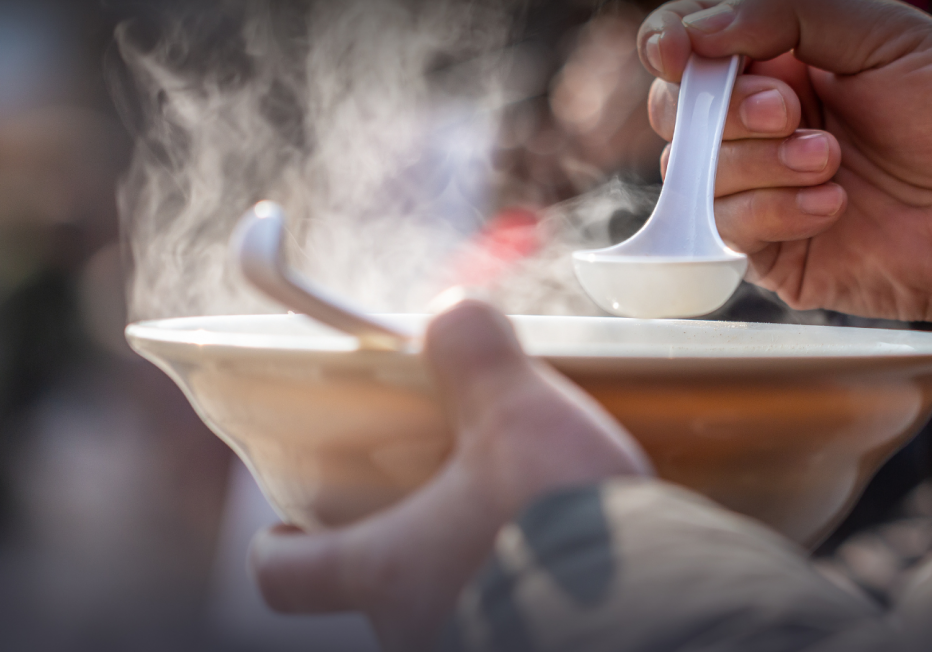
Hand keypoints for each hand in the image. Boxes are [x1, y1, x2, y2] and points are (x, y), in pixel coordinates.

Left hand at [248, 301, 650, 650]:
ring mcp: (474, 647)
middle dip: (399, 536)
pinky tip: (569, 549)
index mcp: (386, 573)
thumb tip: (452, 313)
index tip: (284, 526)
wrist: (654, 615)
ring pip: (445, 604)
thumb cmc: (559, 521)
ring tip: (521, 511)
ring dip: (468, 560)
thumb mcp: (515, 414)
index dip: (277, 548)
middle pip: (375, 587)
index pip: (285, 578)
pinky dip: (522, 584)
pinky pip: (509, 619)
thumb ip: (473, 352)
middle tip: (438, 487)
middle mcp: (419, 632)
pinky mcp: (535, 649)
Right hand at [639, 0, 931, 324]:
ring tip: (829, 162)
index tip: (679, 51)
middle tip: (789, 112)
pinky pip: (724, 227)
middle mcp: (753, 125)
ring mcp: (752, 186)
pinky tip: (831, 205)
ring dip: (761, 165)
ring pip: (692, 171)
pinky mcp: (762, 247)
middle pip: (675, 110)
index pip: (688, 43)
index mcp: (775, 63)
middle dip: (725, 110)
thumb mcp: (880, 35)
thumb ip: (785, 10)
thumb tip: (699, 31)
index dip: (669, 44)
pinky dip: (775, 212)